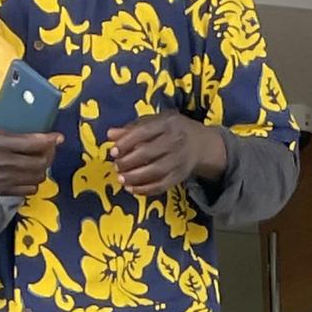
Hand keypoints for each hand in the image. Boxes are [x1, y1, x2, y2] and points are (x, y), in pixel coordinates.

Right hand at [0, 104, 61, 196]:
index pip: (32, 143)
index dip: (50, 140)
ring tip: (41, 160)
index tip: (58, 137)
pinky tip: (30, 174)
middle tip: (50, 148)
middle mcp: (2, 162)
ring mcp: (2, 179)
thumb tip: (11, 100)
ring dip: (43, 168)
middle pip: (39, 162)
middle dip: (50, 154)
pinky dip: (33, 183)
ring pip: (36, 177)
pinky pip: (27, 191)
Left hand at [108, 110, 226, 195]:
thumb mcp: (154, 122)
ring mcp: (179, 160)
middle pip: (149, 153)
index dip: (127, 142)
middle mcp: (175, 141)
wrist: (200, 144)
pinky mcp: (180, 176)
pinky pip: (162, 185)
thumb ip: (132, 128)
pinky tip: (131, 189)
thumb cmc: (171, 130)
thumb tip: (110, 134)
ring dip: (135, 177)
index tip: (113, 151)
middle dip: (129, 161)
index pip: (144, 132)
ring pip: (155, 171)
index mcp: (167, 123)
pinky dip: (145, 189)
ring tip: (121, 178)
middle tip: (116, 165)